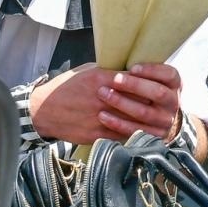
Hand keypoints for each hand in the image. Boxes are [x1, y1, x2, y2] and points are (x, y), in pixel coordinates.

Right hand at [28, 62, 182, 143]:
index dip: (148, 83)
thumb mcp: (87, 71)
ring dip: (146, 120)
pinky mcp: (95, 133)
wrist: (43, 109)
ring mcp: (99, 117)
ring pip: (131, 119)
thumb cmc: (66, 87)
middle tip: (163, 103)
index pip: (134, 80)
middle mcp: (101, 97)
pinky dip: (132, 133)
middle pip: (136, 100)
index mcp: (100, 78)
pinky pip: (120, 135)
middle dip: (152, 102)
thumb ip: (109, 72)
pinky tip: (142, 132)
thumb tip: (130, 71)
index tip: (158, 85)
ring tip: (157, 118)